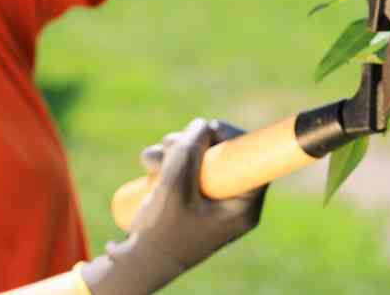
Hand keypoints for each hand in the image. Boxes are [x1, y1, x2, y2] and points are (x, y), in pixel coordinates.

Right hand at [81, 119, 266, 294]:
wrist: (136, 264)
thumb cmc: (160, 234)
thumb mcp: (174, 189)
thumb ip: (188, 153)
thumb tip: (203, 125)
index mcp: (242, 207)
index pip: (253, 162)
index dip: (234, 138)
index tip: (212, 129)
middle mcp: (231, 200)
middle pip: (224, 154)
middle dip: (193, 143)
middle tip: (168, 145)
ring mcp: (211, 198)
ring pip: (201, 157)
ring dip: (174, 150)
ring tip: (150, 163)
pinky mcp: (192, 195)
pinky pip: (186, 167)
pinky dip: (167, 161)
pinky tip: (149, 167)